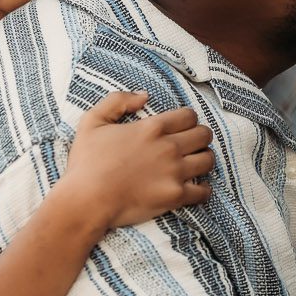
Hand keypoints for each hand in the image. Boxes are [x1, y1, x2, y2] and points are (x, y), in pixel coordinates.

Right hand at [64, 91, 214, 234]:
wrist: (86, 200)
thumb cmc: (87, 162)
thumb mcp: (93, 121)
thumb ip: (118, 101)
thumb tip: (144, 96)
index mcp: (152, 128)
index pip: (189, 116)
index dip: (188, 120)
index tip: (182, 127)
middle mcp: (169, 147)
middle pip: (204, 135)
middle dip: (200, 137)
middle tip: (192, 144)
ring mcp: (174, 172)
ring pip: (208, 160)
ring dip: (204, 159)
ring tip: (195, 163)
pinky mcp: (175, 196)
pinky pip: (203, 191)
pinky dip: (203, 190)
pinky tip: (196, 188)